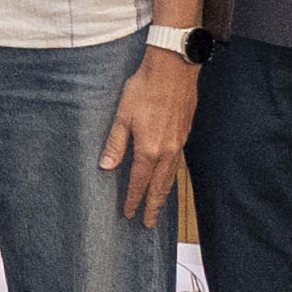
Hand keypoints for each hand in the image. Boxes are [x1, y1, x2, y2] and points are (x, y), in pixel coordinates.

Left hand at [103, 51, 197, 226]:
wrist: (174, 68)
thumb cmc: (145, 88)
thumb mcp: (123, 115)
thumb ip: (116, 143)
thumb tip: (106, 166)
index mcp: (149, 148)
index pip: (139, 181)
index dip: (134, 199)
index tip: (129, 214)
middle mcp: (167, 151)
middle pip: (159, 186)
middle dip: (153, 205)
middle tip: (148, 223)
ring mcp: (178, 143)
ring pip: (171, 176)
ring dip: (163, 193)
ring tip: (158, 206)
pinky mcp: (184, 134)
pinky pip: (178, 164)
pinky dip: (172, 177)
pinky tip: (168, 177)